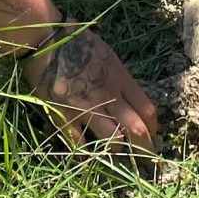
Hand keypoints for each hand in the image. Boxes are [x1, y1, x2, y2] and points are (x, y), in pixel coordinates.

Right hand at [20, 27, 160, 149]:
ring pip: (112, 141)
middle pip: (137, 130)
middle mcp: (107, 96)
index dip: (154, 128)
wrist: (44, 38)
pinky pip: (79, 143)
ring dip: (116, 150)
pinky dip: (85, 151)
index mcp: (119, 78)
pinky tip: (87, 153)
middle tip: (145, 159)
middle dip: (145, 149)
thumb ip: (119, 78)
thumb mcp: (107, 55)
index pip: (147, 110)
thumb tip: (130, 98)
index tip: (153, 135)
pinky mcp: (64, 116)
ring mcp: (86, 108)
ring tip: (115, 153)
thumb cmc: (76, 40)